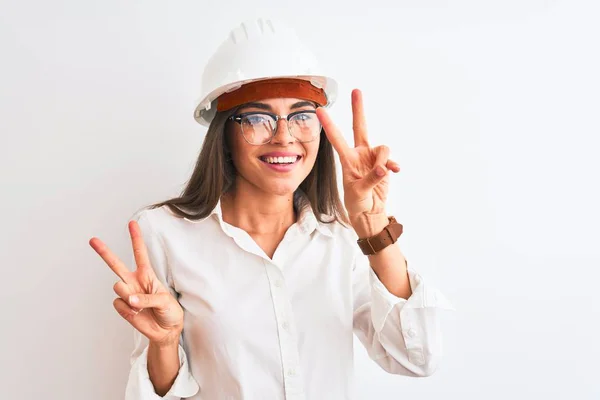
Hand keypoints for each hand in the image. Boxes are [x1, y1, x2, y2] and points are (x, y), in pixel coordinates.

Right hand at [89, 220, 183, 346]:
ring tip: (139, 304)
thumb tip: (131, 299)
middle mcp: (134, 281)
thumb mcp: (165, 301)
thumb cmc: (169, 311)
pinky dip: (128, 309)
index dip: (136, 238)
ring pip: (118, 286)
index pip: (140, 253)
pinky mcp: (123, 307)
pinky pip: (119, 304)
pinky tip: (137, 313)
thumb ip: (148, 298)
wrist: (166, 330)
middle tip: (92, 240)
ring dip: (128, 294)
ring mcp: (127, 294)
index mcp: (147, 274)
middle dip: (104, 252)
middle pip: (116, 264)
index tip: (132, 223)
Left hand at [316, 89, 399, 235]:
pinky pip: (391, 158)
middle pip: (359, 127)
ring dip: (384, 159)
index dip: (328, 124)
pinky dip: (393, 165)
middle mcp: (359, 154)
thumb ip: (371, 178)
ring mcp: (372, 157)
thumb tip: (383, 168)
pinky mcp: (384, 164)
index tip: (318, 110)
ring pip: (382, 147)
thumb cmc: (357, 202)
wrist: (370, 211)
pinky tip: (395, 171)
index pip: (336, 138)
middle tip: (356, 90)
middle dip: (358, 109)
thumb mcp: (359, 192)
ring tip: (381, 174)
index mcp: (347, 159)